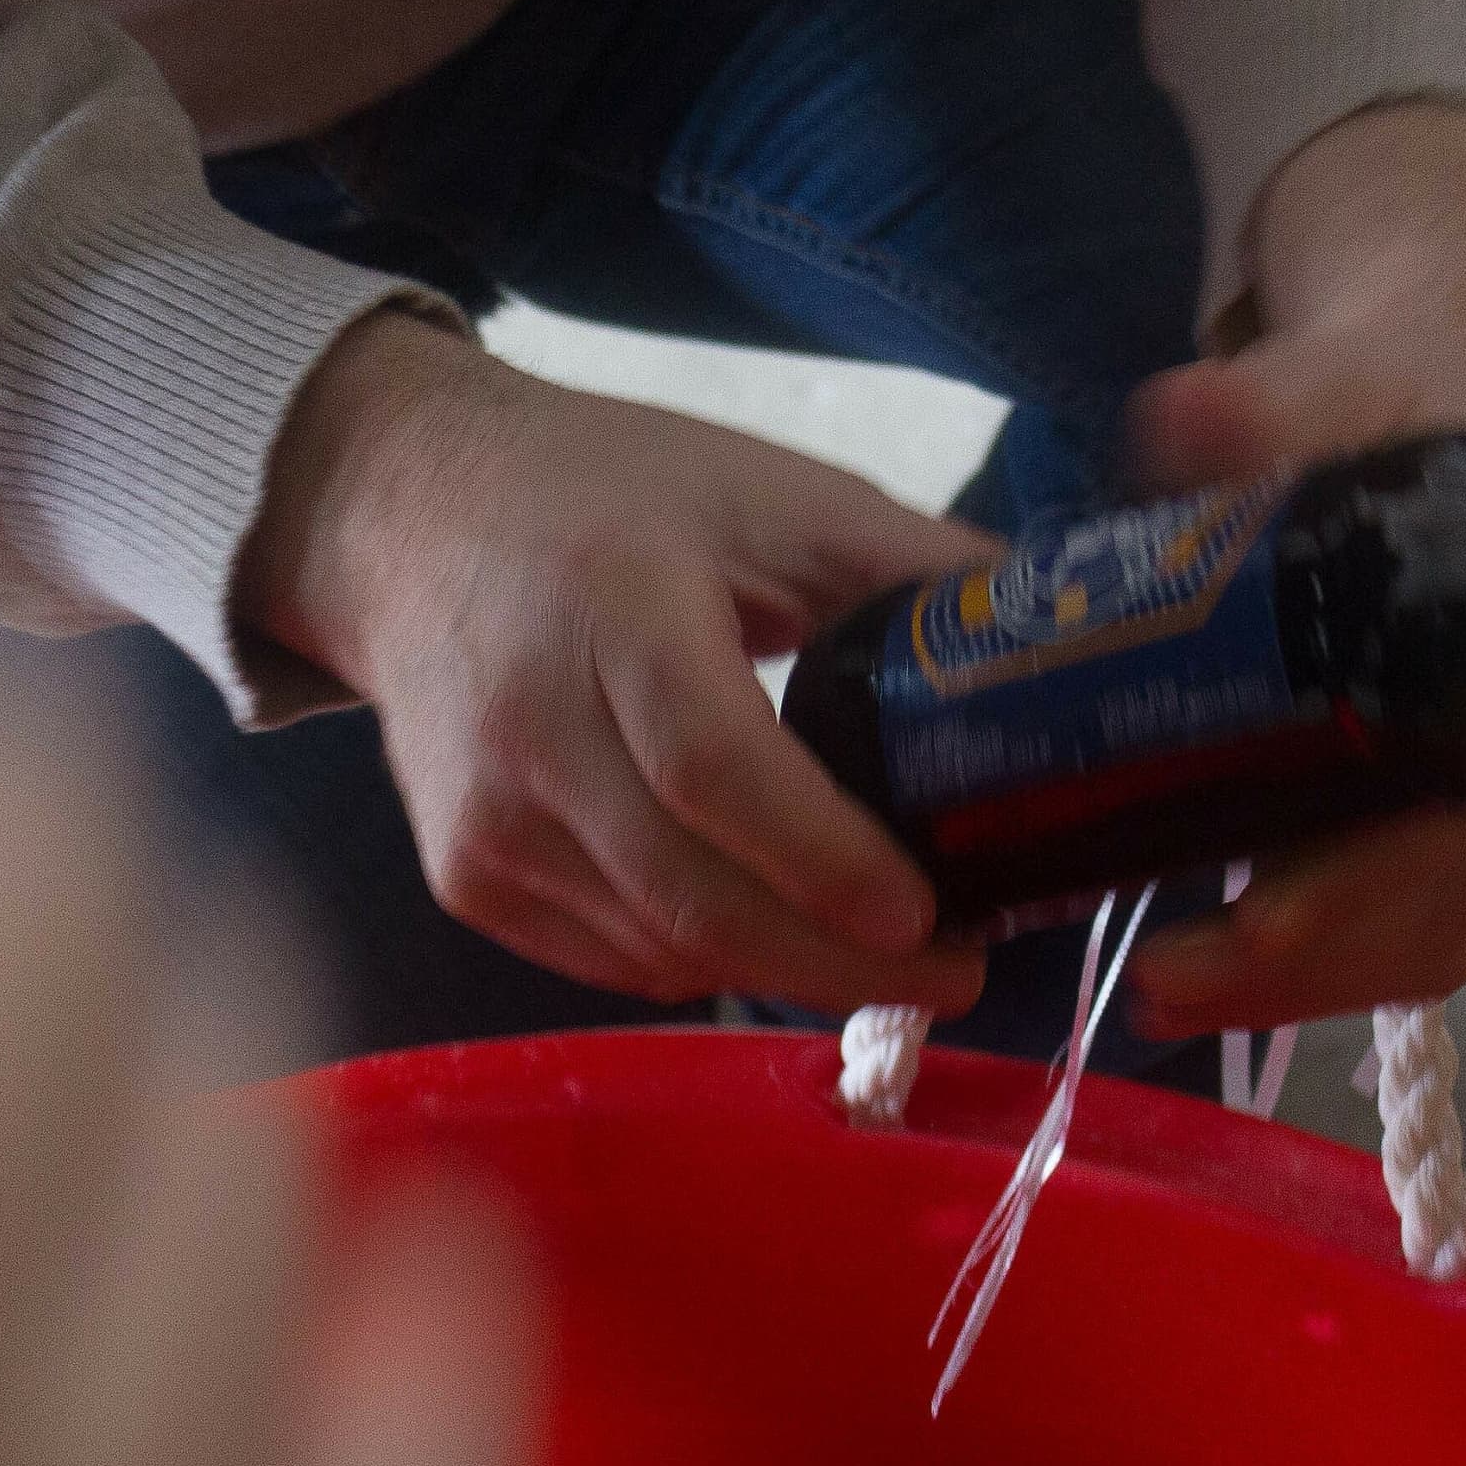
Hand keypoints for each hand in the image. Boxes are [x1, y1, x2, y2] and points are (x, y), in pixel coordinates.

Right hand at [243, 314, 989, 1016]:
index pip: (714, 770)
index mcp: (612, 613)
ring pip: (660, 950)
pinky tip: (780, 932)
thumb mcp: (765, 494)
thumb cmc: (603, 495)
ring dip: (789, 971)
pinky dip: (709, 961)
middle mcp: (530, 733)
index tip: (934, 914)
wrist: (401, 519)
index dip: (824, 861)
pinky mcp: (465, 879)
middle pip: (693, 897)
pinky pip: (613, 958)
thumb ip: (908, 568)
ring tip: (894, 953)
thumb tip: (1064, 631)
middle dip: (842, 963)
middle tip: (961, 971)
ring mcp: (486, 823)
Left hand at [1121, 100, 1465, 1034]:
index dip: (1361, 891)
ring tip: (1175, 990)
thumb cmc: (1395, 399)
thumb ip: (1256, 405)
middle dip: (1304, 967)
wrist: (1441, 389)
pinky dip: (1333, 965)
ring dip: (1309, 986)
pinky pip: (1431, 927)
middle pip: (1451, 908)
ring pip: (1442, 937)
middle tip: (1162, 981)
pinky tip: (1233, 971)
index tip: (1244, 924)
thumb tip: (1182, 417)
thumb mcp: (1328, 385)